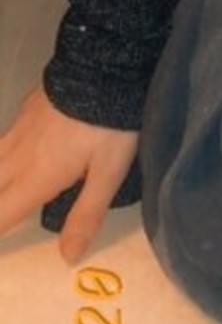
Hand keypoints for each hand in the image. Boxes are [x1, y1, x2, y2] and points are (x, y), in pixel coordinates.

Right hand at [0, 83, 138, 263]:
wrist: (102, 66)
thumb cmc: (109, 125)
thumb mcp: (108, 174)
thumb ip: (86, 214)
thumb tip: (67, 257)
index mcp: (36, 178)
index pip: (1, 216)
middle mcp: (17, 157)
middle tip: (1, 215)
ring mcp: (16, 130)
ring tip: (1, 194)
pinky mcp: (23, 110)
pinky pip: (0, 141)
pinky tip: (5, 159)